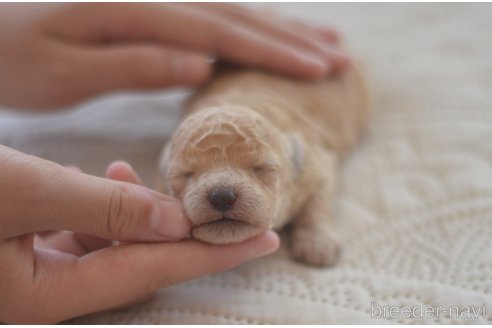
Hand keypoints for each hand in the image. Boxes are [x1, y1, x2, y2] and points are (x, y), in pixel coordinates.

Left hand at [0, 3, 347, 109]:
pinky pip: (211, 14)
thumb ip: (135, 62)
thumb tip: (200, 61)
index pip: (220, 30)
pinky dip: (247, 25)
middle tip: (341, 58)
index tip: (319, 70)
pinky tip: (266, 32)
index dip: (272, 51)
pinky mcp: (151, 9)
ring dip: (280, 27)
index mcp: (135, 9)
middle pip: (237, 13)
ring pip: (232, 9)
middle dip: (291, 38)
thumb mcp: (64, 71)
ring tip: (325, 41)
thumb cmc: (12, 57)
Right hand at [0, 146, 279, 323]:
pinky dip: (101, 209)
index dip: (210, 253)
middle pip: (137, 264)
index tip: (263, 238)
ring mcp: (33, 278)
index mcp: (39, 298)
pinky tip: (106, 177)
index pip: (149, 271)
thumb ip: (102, 208)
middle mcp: (41, 298)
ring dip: (136, 214)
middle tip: (221, 206)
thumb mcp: (19, 190)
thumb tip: (176, 218)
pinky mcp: (26, 254)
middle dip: (179, 232)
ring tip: (136, 174)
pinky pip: (82, 237)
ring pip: (111, 249)